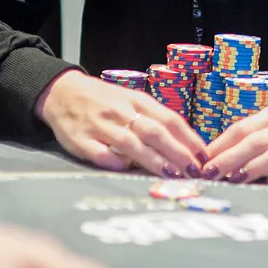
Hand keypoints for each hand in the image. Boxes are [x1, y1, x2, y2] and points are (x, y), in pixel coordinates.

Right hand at [38, 71, 206, 176]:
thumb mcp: (133, 101)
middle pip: (155, 132)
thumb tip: (186, 146)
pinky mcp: (81, 140)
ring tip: (172, 176)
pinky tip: (128, 171)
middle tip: (194, 171)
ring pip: (131, 144)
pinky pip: (101, 154)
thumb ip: (155, 120)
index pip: (169, 119)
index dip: (189, 138)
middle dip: (177, 153)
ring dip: (154, 161)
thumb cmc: (106, 100)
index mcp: (137, 100)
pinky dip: (115, 163)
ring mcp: (101, 126)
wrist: (63, 92)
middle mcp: (121, 111)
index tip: (204, 156)